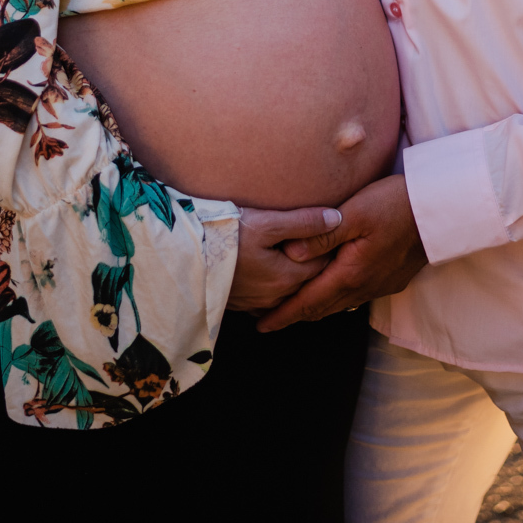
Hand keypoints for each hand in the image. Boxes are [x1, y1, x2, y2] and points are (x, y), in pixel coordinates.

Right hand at [227, 205, 341, 313]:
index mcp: (288, 277)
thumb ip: (304, 221)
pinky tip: (275, 269)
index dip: (332, 244)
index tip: (337, 228)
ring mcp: (258, 303)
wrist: (184, 257)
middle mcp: (277, 296)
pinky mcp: (241, 304)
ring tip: (300, 251)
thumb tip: (337, 218)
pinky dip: (277, 284)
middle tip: (325, 238)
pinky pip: (270, 297)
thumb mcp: (266, 222)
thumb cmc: (225, 235)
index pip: (324, 261)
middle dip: (317, 260)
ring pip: (289, 289)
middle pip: (308, 278)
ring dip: (297, 273)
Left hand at [255, 175, 426, 332]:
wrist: (439, 208)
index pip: (309, 302)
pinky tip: (330, 290)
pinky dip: (334, 299)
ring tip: (293, 307)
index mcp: (351, 273)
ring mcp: (379, 284)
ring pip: (338, 305)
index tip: (261, 325)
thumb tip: (289, 255)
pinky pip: (354, 297)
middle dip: (294, 315)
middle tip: (268, 319)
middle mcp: (364, 286)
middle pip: (322, 309)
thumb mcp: (355, 213)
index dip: (284, 315)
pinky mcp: (390, 278)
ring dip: (314, 308)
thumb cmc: (395, 204)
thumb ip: (322, 235)